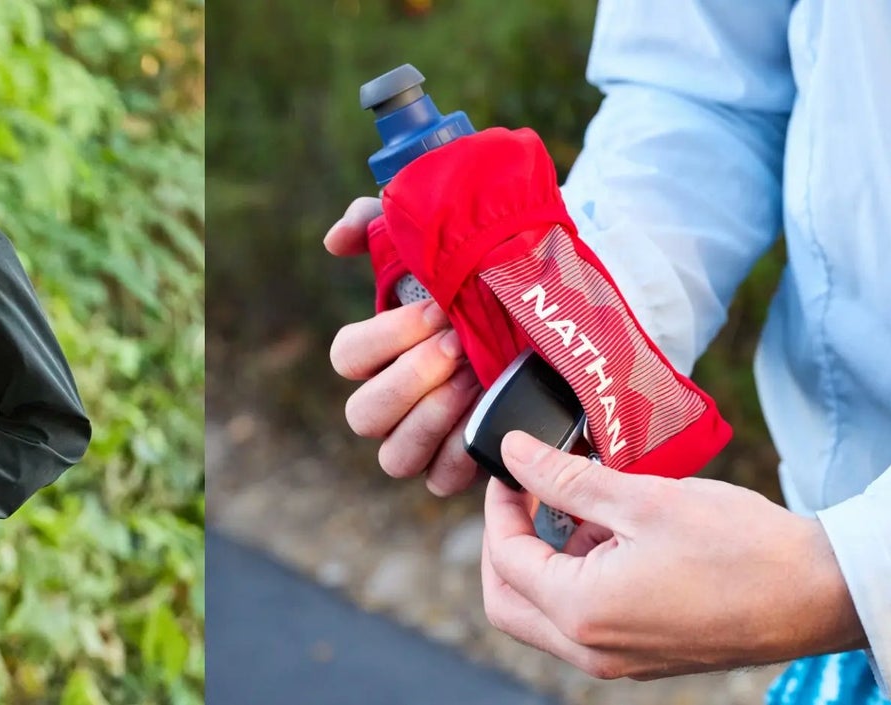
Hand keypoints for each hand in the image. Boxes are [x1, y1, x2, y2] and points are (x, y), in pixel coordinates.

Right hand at [324, 196, 484, 495]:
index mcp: (377, 355)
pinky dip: (461, 452)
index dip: (386, 337)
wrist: (555, 315)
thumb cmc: (487, 278)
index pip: (346, 357)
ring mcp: (423, 442)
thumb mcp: (437, 241)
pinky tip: (489, 413)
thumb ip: (380, 225)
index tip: (438, 309)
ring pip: (395, 456)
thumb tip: (336, 241)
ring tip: (475, 379)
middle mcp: (391, 405)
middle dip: (412, 378)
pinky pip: (442, 480)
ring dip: (433, 417)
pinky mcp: (463, 468)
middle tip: (458, 346)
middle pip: (364, 414)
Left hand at [478, 432, 863, 679]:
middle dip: (507, 545)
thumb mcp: (644, 499)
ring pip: (546, 617)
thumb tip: (515, 454)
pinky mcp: (645, 656)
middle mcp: (592, 649)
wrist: (818, 594)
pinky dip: (581, 583)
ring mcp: (619, 660)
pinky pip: (586, 624)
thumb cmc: (742, 547)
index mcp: (582, 611)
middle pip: (509, 602)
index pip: (506, 559)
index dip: (501, 508)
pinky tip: (616, 539)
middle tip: (527, 495)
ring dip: (547, 564)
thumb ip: (568, 478)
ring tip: (585, 509)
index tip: (514, 469)